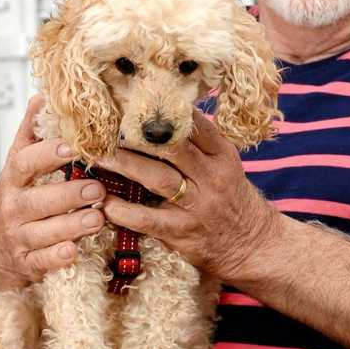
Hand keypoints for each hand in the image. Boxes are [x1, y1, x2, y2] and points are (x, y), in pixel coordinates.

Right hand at [0, 95, 107, 285]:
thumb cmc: (18, 201)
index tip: (72, 145)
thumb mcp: (19, 168)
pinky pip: (42, 262)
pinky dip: (58, 257)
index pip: (24, 162)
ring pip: (43, 233)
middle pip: (37, 200)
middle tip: (97, 187)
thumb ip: (31, 135)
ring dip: (71, 226)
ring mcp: (18, 238)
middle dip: (68, 194)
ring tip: (98, 217)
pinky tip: (75, 251)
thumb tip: (42, 95)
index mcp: (12, 180)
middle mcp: (12, 208)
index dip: (46, 154)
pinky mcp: (27, 265)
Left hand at [97, 110, 277, 280]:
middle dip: (136, 136)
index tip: (133, 104)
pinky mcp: (183, 231)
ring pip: (157, 178)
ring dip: (124, 165)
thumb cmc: (228, 197)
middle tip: (106, 128)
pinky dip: (124, 211)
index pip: (193, 124)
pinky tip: (104, 203)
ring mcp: (197, 205)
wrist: (251, 244)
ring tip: (98, 157)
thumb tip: (158, 116)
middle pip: (171, 147)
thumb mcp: (222, 165)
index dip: (162, 113)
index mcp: (221, 154)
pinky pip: (149, 219)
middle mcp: (211, 176)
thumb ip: (197, 143)